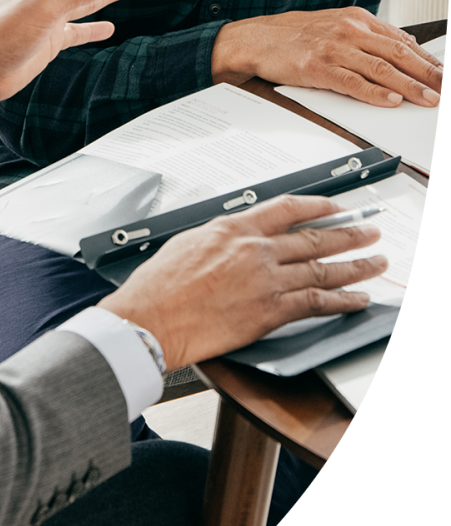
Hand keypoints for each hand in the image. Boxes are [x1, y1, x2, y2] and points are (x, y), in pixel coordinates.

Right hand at [98, 195, 386, 371]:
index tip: (336, 207)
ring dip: (356, 266)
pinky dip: (342, 301)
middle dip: (349, 233)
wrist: (149, 319)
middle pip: (314, 237)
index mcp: (233, 229)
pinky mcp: (269, 312)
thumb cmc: (157, 287)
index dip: (317, 206)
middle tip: (370, 231)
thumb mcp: (186, 243)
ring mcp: (265, 281)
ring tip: (376, 262)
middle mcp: (255, 250)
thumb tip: (232, 238)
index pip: (286, 208)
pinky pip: (316, 303)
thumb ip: (218, 238)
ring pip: (323, 269)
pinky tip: (358, 299)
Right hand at [211, 7, 442, 106]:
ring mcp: (334, 48)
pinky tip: (391, 101)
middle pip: (398, 53)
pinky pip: (353, 82)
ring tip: (428, 99)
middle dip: (428, 73)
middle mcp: (349, 30)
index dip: (427, 59)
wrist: (255, 39)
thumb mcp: (335, 24)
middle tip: (446, 87)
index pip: (401, 40)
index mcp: (356, 18)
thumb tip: (403, 45)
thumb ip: (368, 35)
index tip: (444, 73)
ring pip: (381, 69)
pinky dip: (375, 93)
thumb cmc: (293, 35)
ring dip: (410, 87)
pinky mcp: (318, 67)